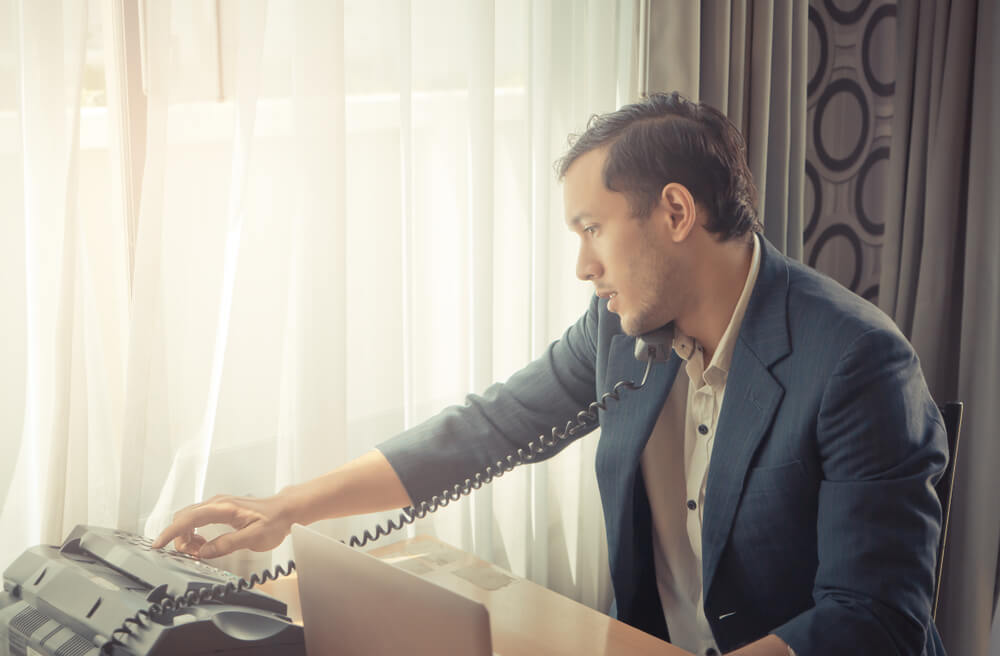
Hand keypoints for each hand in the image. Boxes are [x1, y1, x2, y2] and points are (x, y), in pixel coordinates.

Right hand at [151, 491, 299, 558]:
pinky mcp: (219, 509)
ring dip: (187, 537)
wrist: (285, 510)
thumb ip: (227, 544)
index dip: (171, 532)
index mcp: (223, 508)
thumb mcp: (253, 537)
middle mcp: (217, 503)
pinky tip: (204, 544)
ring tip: (200, 551)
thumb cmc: (274, 521)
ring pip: (189, 519)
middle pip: (184, 518)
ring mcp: (217, 505)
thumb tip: (203, 551)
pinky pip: (197, 520)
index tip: (158, 544)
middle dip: (179, 538)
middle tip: (189, 554)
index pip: (188, 518)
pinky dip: (194, 533)